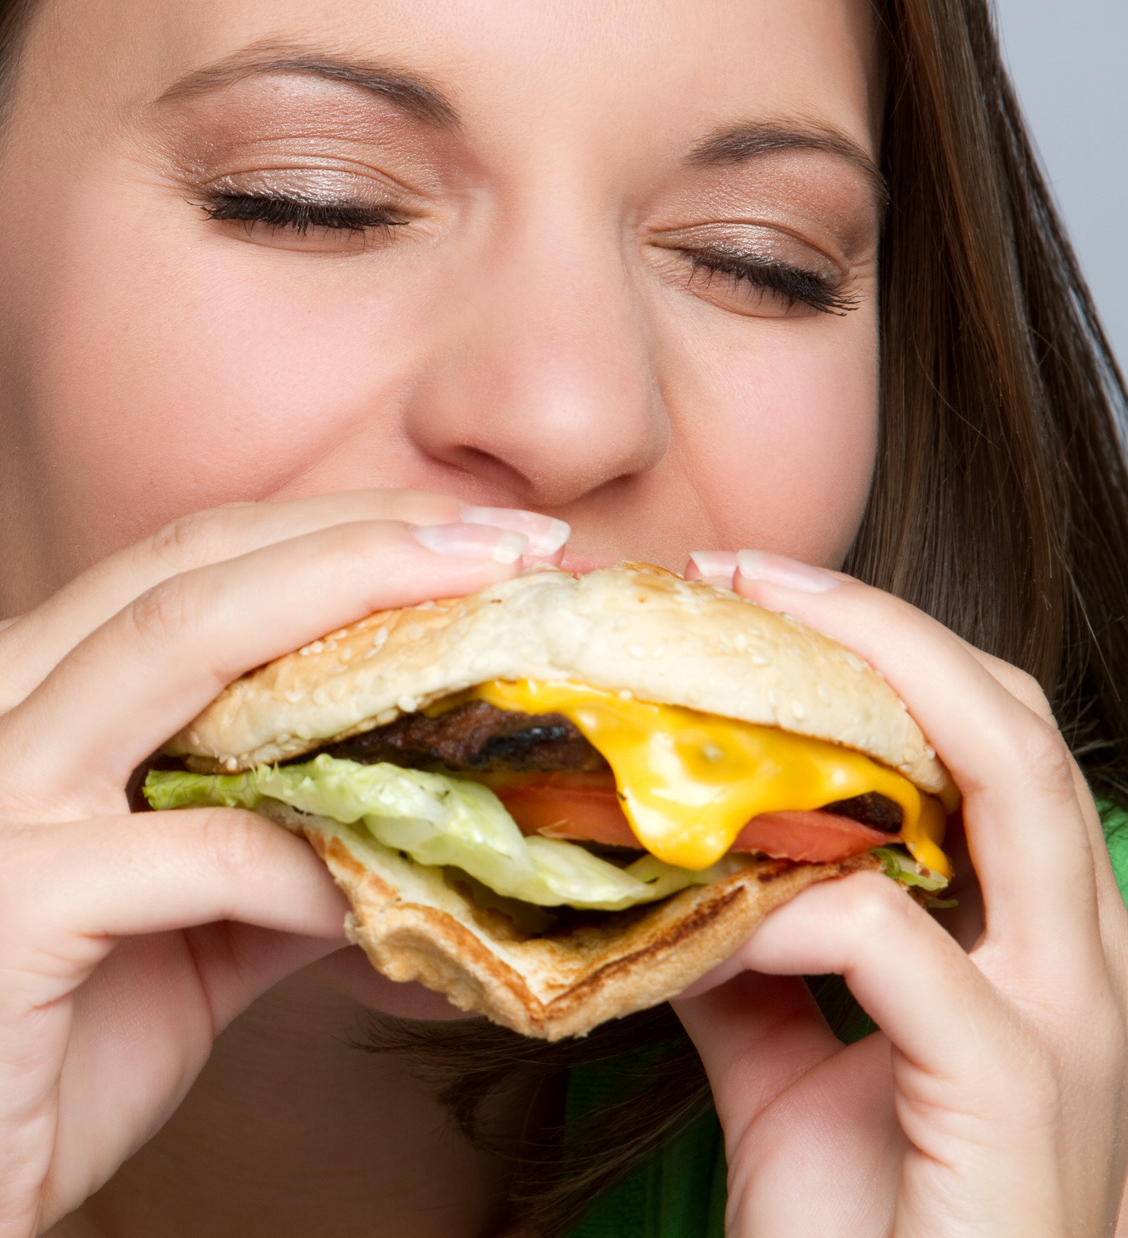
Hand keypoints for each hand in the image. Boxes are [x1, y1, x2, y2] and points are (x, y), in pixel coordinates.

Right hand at [0, 492, 558, 1237]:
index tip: (468, 536)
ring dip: (356, 626)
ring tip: (488, 635)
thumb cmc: (16, 1067)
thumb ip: (266, 852)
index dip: (326, 533)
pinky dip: (307, 860)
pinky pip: (197, 846)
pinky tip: (386, 890)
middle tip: (515, 542)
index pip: (175, 565)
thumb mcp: (164, 936)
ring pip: (187, 647)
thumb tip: (417, 813)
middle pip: (188, 570)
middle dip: (363, 541)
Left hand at [673, 551, 1127, 1236]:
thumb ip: (750, 961)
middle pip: (1014, 727)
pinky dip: (795, 906)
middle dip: (878, 628)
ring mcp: (1067, 1029)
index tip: (740, 590)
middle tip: (730, 574)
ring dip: (858, 709)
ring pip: (1010, 795)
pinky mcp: (1013, 1095)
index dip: (880, 647)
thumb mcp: (789, 1066)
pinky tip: (708, 911)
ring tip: (720, 669)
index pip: (989, 738)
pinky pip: (901, 947)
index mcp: (1037, 944)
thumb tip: (665, 871)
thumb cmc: (867, 1231)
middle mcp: (1081, 966)